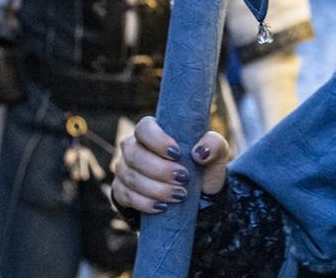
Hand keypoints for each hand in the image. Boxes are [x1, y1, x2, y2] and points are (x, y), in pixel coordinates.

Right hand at [112, 116, 231, 213]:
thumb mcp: (215, 157)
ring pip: (130, 177)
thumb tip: (199, 152)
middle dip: (159, 169)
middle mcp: (133, 148)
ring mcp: (124, 170)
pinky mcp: (121, 191)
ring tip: (179, 195)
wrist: (194, 199)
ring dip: (155, 188)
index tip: (177, 153)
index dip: (157, 140)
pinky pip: (125, 196)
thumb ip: (214, 146)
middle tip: (183, 179)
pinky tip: (161, 207)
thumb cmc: (201, 169)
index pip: (144, 128)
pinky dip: (144, 203)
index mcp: (152, 132)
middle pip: (134, 154)